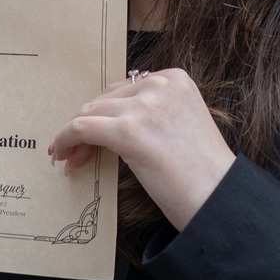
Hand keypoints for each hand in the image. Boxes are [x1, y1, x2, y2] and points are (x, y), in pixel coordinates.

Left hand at [47, 68, 236, 230]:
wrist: (219, 200)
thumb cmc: (202, 174)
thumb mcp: (179, 125)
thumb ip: (149, 113)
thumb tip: (105, 119)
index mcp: (175, 79)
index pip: (123, 90)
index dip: (103, 112)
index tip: (92, 134)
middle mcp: (160, 85)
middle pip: (104, 100)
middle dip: (86, 125)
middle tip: (74, 151)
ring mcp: (144, 107)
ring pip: (89, 114)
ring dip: (73, 136)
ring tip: (70, 158)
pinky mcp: (129, 131)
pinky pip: (81, 129)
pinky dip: (64, 140)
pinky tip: (60, 154)